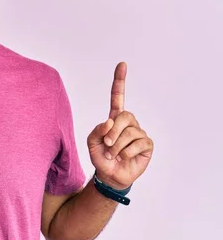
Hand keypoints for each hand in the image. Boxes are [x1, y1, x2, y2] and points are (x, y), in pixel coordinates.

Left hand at [87, 62, 153, 189]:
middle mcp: (129, 123)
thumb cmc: (101, 156)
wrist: (109, 175)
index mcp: (114, 118)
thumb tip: (110, 121)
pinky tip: (124, 157)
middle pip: (125, 116)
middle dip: (113, 132)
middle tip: (107, 145)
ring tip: (113, 154)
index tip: (122, 64)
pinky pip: (138, 143)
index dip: (120, 81)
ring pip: (130, 133)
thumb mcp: (91, 142)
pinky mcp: (147, 144)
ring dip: (117, 147)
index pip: (118, 96)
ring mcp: (139, 133)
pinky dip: (127, 152)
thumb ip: (97, 130)